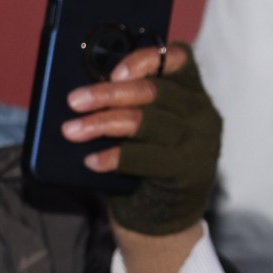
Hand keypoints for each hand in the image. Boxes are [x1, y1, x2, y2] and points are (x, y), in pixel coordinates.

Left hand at [68, 43, 218, 239]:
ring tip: (71, 130)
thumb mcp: (147, 123)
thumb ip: (130, 101)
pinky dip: (113, 157)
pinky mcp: (187, 171)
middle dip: (107, 94)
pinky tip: (91, 160)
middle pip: (153, 91)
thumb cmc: (150, 157)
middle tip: (74, 101)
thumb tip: (85, 87)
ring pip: (145, 122)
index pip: (177, 59)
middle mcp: (201, 113)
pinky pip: (145, 158)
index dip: (143, 61)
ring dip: (101, 124)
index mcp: (192, 91)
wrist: (168, 213)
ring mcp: (198, 143)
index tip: (112, 72)